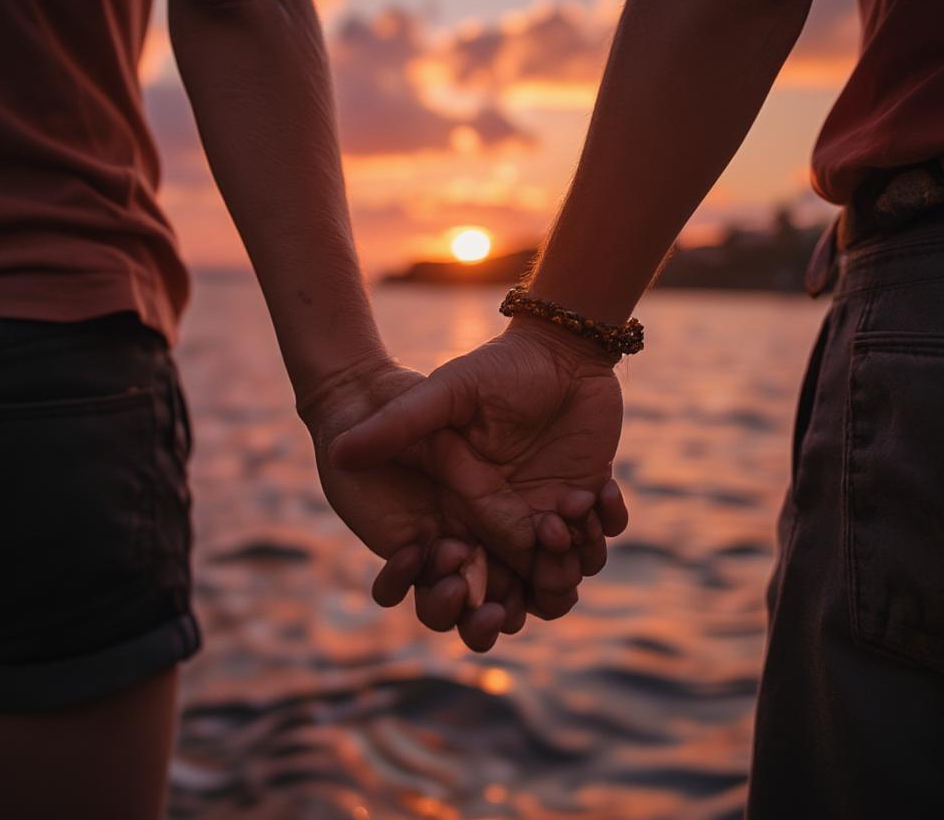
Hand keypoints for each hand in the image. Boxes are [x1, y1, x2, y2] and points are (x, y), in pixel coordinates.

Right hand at [331, 317, 627, 599]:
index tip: (473, 578)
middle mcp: (506, 516)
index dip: (463, 589)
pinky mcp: (587, 497)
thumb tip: (338, 454)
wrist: (560, 346)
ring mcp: (548, 510)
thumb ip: (396, 425)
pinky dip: (605, 526)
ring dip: (571, 564)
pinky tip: (601, 491)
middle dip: (524, 598)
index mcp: (466, 503)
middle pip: (514, 585)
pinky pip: (599, 535)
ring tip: (568, 517)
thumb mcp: (444, 393)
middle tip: (540, 569)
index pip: (461, 565)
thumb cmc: (498, 367)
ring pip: (561, 570)